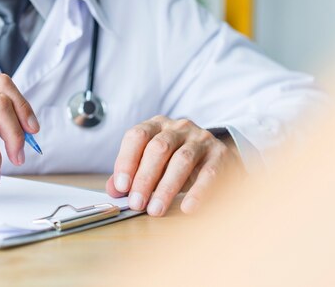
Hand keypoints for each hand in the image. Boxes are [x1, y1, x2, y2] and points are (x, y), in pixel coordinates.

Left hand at [106, 116, 242, 215]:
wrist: (218, 161)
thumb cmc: (177, 164)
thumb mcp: (153, 166)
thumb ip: (132, 175)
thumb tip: (113, 189)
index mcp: (156, 125)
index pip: (136, 136)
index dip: (126, 160)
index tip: (121, 187)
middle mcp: (178, 127)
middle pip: (157, 148)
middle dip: (144, 178)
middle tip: (137, 204)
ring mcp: (201, 138)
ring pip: (182, 159)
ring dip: (166, 187)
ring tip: (156, 210)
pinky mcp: (220, 154)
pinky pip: (208, 173)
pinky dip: (197, 192)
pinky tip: (187, 208)